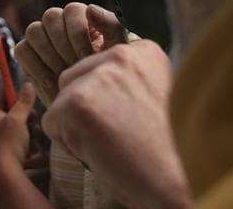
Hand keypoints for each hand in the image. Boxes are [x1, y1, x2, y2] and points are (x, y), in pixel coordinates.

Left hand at [0, 82, 37, 174]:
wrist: (3, 173)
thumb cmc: (8, 143)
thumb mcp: (18, 119)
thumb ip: (24, 101)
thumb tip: (28, 84)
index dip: (9, 85)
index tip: (18, 81)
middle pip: (13, 108)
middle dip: (26, 113)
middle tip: (32, 118)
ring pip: (19, 123)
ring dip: (29, 128)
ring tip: (34, 135)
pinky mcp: (6, 146)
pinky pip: (20, 137)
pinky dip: (27, 139)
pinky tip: (32, 146)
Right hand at [16, 3, 127, 104]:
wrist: (90, 102)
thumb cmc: (107, 75)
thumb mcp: (118, 53)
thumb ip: (112, 27)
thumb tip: (90, 9)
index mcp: (83, 18)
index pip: (72, 10)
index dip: (77, 33)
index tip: (87, 58)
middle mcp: (59, 22)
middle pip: (51, 17)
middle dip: (63, 46)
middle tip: (74, 68)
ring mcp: (41, 36)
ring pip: (34, 30)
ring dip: (49, 55)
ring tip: (63, 76)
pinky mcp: (27, 52)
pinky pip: (22, 49)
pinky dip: (35, 66)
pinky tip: (51, 82)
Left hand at [41, 40, 190, 208]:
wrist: (181, 180)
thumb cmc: (168, 148)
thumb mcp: (153, 96)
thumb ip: (125, 79)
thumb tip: (91, 69)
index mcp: (145, 51)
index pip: (97, 66)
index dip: (106, 100)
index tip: (132, 118)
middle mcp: (121, 55)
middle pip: (73, 78)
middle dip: (85, 110)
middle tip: (120, 134)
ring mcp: (98, 77)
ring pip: (61, 101)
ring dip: (77, 128)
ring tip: (114, 143)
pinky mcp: (77, 102)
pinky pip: (51, 123)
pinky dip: (68, 144)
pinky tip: (101, 151)